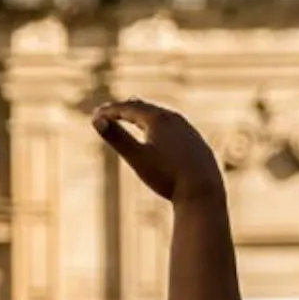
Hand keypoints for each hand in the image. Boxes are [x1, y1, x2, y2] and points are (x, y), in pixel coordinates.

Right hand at [93, 100, 223, 205]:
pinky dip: (160, 126)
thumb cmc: (167, 176)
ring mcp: (188, 130)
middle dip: (126, 109)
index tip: (96, 114)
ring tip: (135, 114)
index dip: (110, 111)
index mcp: (158, 119)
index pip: (129, 108)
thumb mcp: (137, 158)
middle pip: (145, 108)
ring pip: (162, 116)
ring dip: (145, 114)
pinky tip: (162, 134)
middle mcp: (174, 119)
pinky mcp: (197, 142)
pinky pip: (175, 128)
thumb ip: (117, 138)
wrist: (202, 191)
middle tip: (110, 110)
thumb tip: (95, 120)